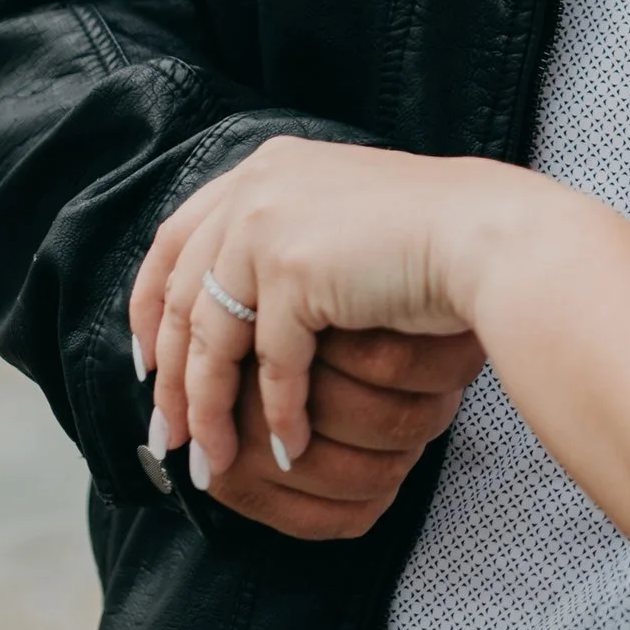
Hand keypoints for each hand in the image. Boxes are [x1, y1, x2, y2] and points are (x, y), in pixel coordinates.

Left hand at [132, 136, 514, 498]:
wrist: (484, 234)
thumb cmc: (427, 237)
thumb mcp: (335, 222)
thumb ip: (282, 243)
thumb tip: (233, 309)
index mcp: (261, 169)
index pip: (173, 241)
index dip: (149, 308)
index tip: (146, 363)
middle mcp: (254, 187)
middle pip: (181, 297)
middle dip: (170, 376)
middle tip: (167, 433)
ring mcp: (268, 224)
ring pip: (214, 338)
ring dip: (211, 410)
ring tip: (214, 460)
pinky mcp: (294, 270)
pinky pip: (272, 363)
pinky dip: (278, 413)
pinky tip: (288, 448)